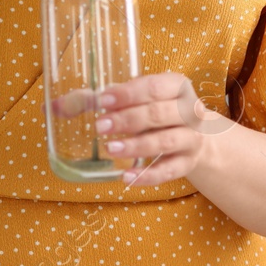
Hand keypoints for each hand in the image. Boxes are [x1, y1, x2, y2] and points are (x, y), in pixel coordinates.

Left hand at [94, 72, 232, 186]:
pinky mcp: (188, 163)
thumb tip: (69, 104)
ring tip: (110, 149)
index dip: (128, 94)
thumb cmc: (161, 111)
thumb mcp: (145, 98)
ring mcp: (192, 138)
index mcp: (177, 87)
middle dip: (127, 119)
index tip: (103, 100)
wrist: (197, 136)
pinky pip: (169, 171)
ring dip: (136, 146)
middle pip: (159, 114)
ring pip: (165, 142)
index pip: (154, 87)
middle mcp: (190, 111)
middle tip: (100, 126)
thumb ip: (114, 99)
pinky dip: (147, 175)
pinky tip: (126, 177)